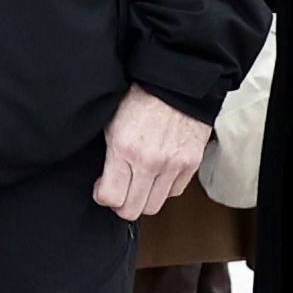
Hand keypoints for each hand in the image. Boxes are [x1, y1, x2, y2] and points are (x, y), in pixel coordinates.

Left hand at [93, 87, 207, 220]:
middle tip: (119, 190)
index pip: (111, 197)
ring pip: (155, 206)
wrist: (176, 81)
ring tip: (138, 182)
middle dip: (122, 204)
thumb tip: (102, 178)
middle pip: (133, 210)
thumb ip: (108, 154)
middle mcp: (150, 161)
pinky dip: (164, 188)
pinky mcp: (191, 164)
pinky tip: (157, 174)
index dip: (103, 197)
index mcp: (124, 149)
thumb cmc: (139, 96)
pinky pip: (174, 191)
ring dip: (143, 199)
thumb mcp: (110, 122)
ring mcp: (173, 164)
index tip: (101, 189)